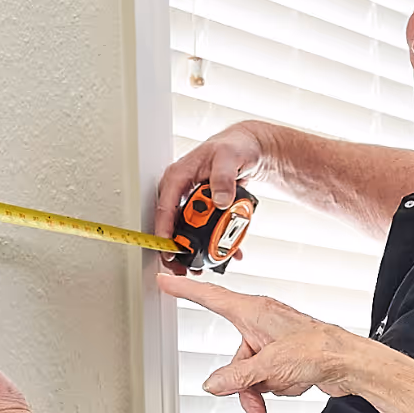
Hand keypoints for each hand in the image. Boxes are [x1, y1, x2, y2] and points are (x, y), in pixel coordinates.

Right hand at [153, 122, 274, 273]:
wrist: (250, 148)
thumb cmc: (235, 146)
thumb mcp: (229, 157)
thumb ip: (223, 177)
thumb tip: (218, 200)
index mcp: (178, 176)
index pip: (164, 206)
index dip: (164, 230)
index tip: (169, 249)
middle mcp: (180, 190)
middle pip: (170, 224)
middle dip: (176, 248)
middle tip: (183, 266)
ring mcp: (190, 200)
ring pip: (185, 230)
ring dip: (192, 250)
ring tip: (201, 266)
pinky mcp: (202, 208)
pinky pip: (202, 228)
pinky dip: (212, 242)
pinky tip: (225, 253)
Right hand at [158, 274, 361, 412]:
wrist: (348, 362)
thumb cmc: (317, 348)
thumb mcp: (269, 366)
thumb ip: (237, 377)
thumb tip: (213, 385)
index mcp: (253, 311)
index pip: (210, 297)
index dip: (186, 289)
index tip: (166, 279)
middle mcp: (261, 323)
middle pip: (234, 359)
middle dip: (244, 384)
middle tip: (254, 404)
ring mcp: (273, 341)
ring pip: (250, 374)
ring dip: (262, 390)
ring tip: (284, 389)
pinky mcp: (285, 357)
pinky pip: (267, 378)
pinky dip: (278, 386)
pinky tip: (296, 383)